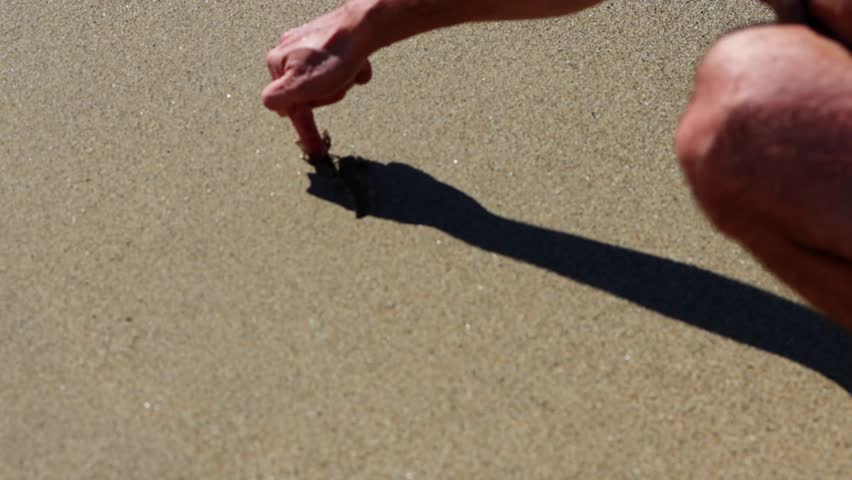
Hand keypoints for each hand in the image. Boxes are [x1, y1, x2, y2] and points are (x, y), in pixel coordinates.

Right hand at [262, 5, 373, 155]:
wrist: (364, 26)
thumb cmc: (334, 57)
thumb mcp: (301, 85)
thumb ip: (279, 98)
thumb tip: (269, 104)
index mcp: (277, 62)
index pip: (288, 105)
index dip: (304, 126)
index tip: (316, 149)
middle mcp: (289, 51)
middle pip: (308, 93)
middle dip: (326, 95)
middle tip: (337, 85)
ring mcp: (311, 44)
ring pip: (326, 81)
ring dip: (340, 83)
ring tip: (348, 72)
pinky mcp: (331, 41)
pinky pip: (340, 67)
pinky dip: (350, 71)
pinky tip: (357, 66)